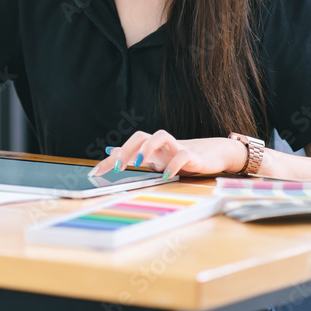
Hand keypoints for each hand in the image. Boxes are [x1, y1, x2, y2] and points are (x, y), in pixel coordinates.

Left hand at [87, 130, 246, 177]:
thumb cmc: (181, 157)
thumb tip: (110, 153)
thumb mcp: (156, 160)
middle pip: (141, 135)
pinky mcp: (193, 156)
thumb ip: (135, 157)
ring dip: (149, 148)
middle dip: (128, 149)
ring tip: (142, 163)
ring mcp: (177, 147)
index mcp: (151, 147)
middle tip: (120, 166)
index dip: (111, 158)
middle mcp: (161, 145)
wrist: (213, 154)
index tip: (96, 171)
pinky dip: (173, 164)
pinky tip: (167, 175)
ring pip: (161, 136)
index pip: (127, 146)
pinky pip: (182, 155)